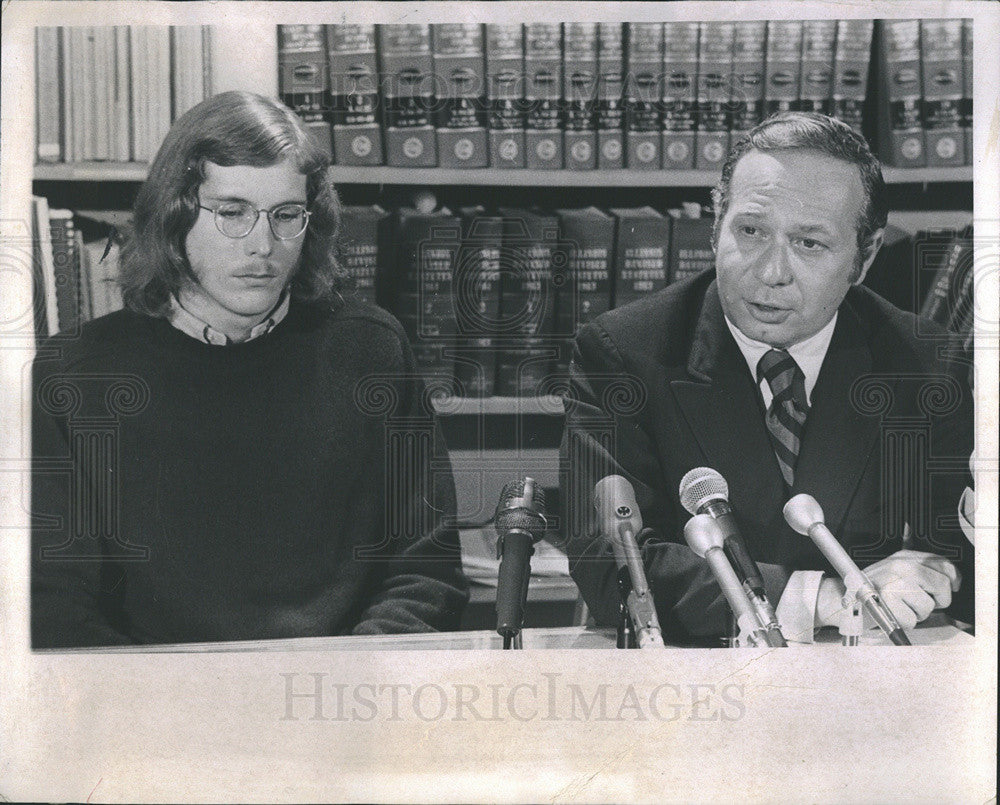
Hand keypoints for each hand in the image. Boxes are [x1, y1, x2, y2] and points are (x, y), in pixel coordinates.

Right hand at [815, 550, 960, 630]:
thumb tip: (950, 578)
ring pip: (928, 606)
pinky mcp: (889, 600)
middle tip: (922, 602)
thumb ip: (919, 570)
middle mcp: (900, 566)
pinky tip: (892, 614)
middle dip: (939, 599)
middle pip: (942, 584)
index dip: (953, 578)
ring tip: (900, 607)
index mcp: (903, 557)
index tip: (953, 586)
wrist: (842, 599)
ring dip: (917, 613)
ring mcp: (895, 582)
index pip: (942, 563)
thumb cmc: (871, 589)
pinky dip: (904, 623)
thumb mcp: (895, 571)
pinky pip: (913, 620)